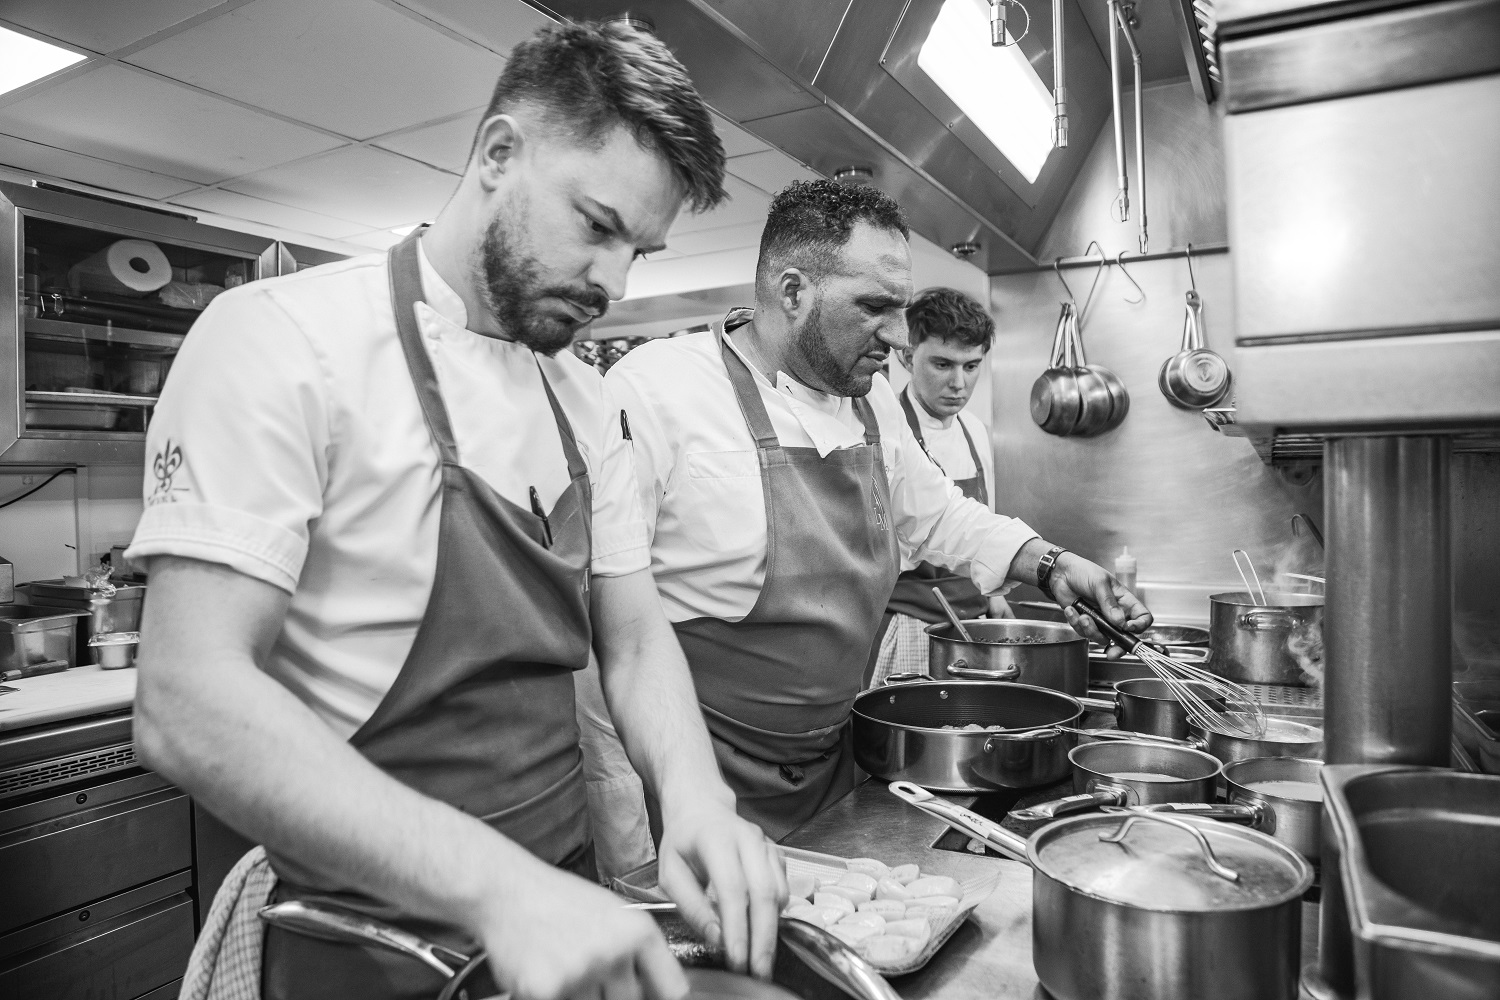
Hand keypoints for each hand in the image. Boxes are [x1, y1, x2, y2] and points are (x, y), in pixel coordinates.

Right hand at [483, 858, 686, 999]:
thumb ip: (636, 950)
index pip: (672, 988)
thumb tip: (656, 987)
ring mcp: (582, 971)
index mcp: (637, 931)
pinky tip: (541, 970)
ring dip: (578, 994)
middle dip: (608, 991)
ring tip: (561, 962)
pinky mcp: (548, 989)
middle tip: (584, 966)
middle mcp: (614, 951)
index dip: (658, 994)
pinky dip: (548, 994)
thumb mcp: (610, 913)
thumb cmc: (556, 899)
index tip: (649, 994)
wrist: (506, 890)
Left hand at [656, 797, 787, 978]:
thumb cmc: (683, 843)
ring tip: (760, 958)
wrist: (703, 809)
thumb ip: (691, 905)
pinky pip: (784, 887)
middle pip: (764, 892)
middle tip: (759, 971)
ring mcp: (767, 844)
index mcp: (716, 839)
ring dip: (771, 928)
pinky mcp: (777, 853)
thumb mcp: (670, 873)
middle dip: (763, 938)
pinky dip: (776, 913)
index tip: (737, 959)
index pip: (732, 888)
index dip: (738, 927)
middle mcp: (748, 839)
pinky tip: (762, 928)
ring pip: (779, 892)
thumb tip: (716, 937)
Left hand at [1048, 553, 1151, 656]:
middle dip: (1119, 647)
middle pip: (1124, 636)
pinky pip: (1083, 632)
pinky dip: (1076, 622)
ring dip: (1091, 629)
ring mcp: (1100, 619)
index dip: (1139, 626)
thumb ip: (1109, 602)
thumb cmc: (1083, 571)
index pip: (1142, 617)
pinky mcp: (1084, 622)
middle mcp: (1114, 613)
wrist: (1061, 572)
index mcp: (1124, 601)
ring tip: (1083, 615)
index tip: (1128, 628)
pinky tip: (1071, 609)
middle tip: (1113, 652)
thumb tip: (1119, 622)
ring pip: (1102, 637)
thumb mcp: (1099, 582)